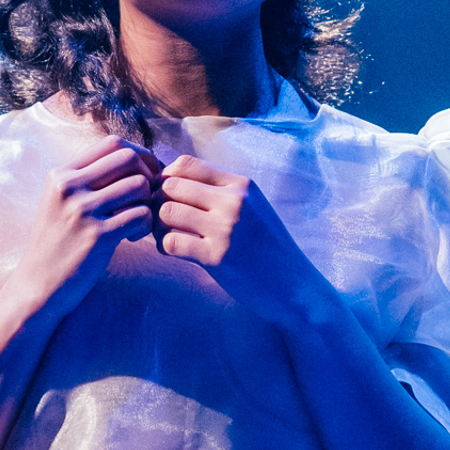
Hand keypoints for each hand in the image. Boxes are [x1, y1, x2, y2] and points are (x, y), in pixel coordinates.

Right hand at [4, 135, 159, 316]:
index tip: (146, 172)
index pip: (111, 143)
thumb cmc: (56, 244)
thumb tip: (130, 158)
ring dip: (148, 202)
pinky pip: (140, 214)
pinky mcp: (97, 235)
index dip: (138, 154)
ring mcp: (82, 210)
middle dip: (148, 174)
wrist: (37, 285)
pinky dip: (146, 224)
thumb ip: (87, 179)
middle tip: (149, 196)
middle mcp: (69, 186)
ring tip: (137, 220)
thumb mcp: (60, 202)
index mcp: (61, 174)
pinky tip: (134, 236)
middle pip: (128, 158)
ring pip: (139, 185)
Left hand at [154, 155, 322, 323]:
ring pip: (166, 212)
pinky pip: (170, 242)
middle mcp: (233, 202)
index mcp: (241, 185)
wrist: (293, 285)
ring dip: (157, 225)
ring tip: (164, 234)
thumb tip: (174, 178)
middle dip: (156, 200)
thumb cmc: (267, 246)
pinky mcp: (216, 257)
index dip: (166, 176)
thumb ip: (221, 191)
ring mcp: (225, 229)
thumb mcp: (253, 207)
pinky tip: (172, 252)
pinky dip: (163, 246)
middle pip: (171, 185)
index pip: (186, 163)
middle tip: (159, 217)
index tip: (167, 194)